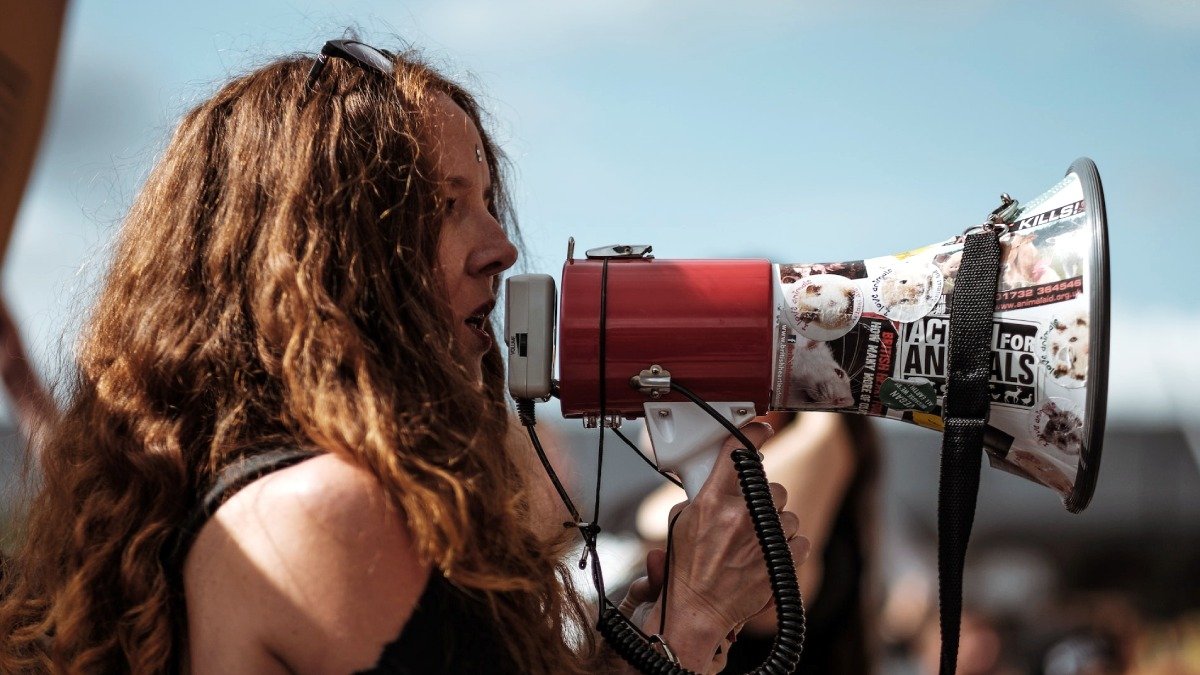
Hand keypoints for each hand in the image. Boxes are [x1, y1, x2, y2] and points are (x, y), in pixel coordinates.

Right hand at [620, 422, 810, 672]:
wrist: (698, 611)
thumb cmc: (687, 571)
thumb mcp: (682, 522)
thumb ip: (702, 495)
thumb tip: (719, 477)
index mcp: (712, 501)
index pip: (738, 452)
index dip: (754, 434)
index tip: (761, 428)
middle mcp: (740, 516)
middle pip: (771, 485)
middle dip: (762, 497)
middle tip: (748, 513)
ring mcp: (763, 539)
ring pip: (787, 514)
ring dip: (775, 524)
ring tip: (756, 540)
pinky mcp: (780, 561)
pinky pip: (799, 540)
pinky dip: (788, 547)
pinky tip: (769, 554)